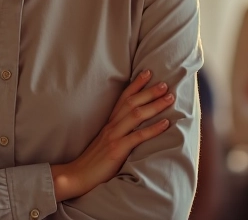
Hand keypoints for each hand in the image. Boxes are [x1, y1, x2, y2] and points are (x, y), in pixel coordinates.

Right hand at [51, 69, 174, 201]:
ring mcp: (114, 136)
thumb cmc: (95, 161)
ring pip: (136, 115)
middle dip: (149, 91)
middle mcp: (111, 126)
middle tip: (165, 84)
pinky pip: (138, 136)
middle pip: (131, 102)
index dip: (136, 84)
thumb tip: (134, 128)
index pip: (123, 98)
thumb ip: (118, 133)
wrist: (78, 175)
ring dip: (154, 105)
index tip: (147, 72)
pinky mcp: (117, 149)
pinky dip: (153, 129)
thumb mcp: (106, 142)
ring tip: (169, 99)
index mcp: (109, 123)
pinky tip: (166, 124)